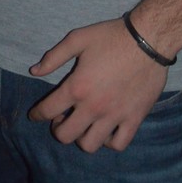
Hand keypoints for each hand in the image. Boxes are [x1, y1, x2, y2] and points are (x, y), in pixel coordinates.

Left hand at [28, 17, 167, 152]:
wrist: (147, 40)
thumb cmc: (110, 37)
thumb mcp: (77, 39)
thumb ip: (53, 57)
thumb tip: (34, 71)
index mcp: (77, 87)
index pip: (48, 110)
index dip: (37, 114)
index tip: (34, 115)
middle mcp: (93, 107)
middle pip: (65, 135)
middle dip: (57, 129)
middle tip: (60, 119)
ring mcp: (115, 116)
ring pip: (90, 145)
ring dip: (80, 138)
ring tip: (81, 124)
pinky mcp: (134, 120)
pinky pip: (118, 144)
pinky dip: (108, 142)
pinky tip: (104, 129)